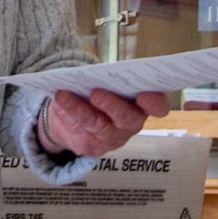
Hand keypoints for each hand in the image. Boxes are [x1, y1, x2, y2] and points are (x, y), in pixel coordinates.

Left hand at [38, 88, 169, 158]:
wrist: (76, 116)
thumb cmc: (101, 90)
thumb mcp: (108, 81)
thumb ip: (109, 77)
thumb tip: (96, 72)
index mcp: (144, 104)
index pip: (159, 107)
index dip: (155, 102)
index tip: (144, 94)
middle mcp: (132, 123)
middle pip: (128, 119)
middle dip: (112, 105)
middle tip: (96, 93)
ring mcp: (113, 137)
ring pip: (99, 125)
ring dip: (80, 109)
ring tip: (64, 95)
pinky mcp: (93, 146)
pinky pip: (81, 131)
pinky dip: (68, 112)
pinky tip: (59, 100)